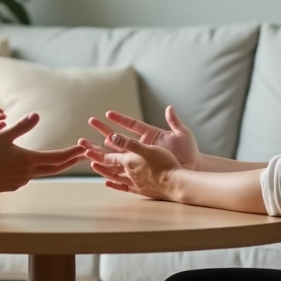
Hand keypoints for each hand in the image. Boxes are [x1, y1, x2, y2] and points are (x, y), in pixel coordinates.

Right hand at [0, 112, 85, 192]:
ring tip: (58, 160)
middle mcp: (29, 173)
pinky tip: (26, 167)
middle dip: (69, 161)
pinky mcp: (12, 186)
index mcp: (30, 159)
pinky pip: (26, 177)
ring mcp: (20, 181)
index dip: (73, 153)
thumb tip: (37, 115)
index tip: (84, 149)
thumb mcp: (3, 135)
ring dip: (51, 166)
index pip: (58, 157)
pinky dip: (32, 171)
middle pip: (55, 168)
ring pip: (40, 172)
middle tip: (82, 156)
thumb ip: (21, 126)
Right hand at [79, 105, 198, 169]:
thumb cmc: (189, 151)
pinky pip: (125, 171)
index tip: (108, 113)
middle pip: (120, 137)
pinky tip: (101, 171)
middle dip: (104, 130)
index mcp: (151, 134)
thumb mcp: (183, 134)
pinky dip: (113, 171)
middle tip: (90, 122)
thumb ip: (175, 122)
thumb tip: (170, 108)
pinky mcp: (142, 172)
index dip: (120, 119)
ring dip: (103, 150)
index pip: (132, 125)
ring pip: (118, 154)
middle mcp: (143, 146)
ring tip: (88, 146)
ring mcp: (141, 159)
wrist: (192, 169)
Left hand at [82, 133, 182, 200]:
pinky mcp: (140, 190)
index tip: (84, 147)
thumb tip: (112, 136)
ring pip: (113, 176)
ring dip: (103, 171)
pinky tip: (108, 184)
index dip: (96, 151)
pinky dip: (114, 185)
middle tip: (85, 153)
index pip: (108, 156)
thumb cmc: (165, 164)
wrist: (176, 184)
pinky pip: (123, 188)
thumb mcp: (147, 149)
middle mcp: (128, 173)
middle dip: (96, 158)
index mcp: (129, 161)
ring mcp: (134, 183)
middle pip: (108, 165)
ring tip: (94, 167)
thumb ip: (129, 143)